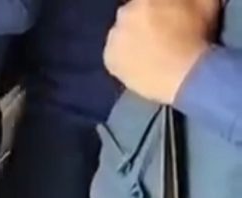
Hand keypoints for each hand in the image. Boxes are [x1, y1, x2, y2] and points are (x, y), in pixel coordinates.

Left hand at [104, 0, 220, 104]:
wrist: (186, 74)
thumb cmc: (198, 34)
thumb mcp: (205, 2)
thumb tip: (182, 2)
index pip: (148, 2)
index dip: (160, 9)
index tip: (168, 19)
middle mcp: (124, 12)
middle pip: (132, 15)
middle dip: (145, 21)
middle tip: (161, 36)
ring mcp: (114, 37)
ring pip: (122, 34)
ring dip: (133, 39)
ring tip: (151, 52)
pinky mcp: (109, 58)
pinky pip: (115, 55)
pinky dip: (125, 58)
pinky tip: (141, 64)